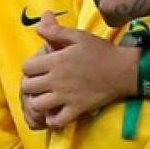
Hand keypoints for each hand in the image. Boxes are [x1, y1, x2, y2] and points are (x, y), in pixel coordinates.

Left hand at [20, 13, 135, 128]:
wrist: (123, 70)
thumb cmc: (100, 50)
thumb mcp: (78, 36)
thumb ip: (56, 32)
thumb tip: (37, 27)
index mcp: (56, 61)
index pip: (26, 67)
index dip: (29, 67)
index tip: (38, 67)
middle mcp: (57, 80)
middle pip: (28, 87)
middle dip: (30, 84)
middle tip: (39, 82)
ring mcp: (66, 97)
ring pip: (37, 105)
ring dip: (38, 101)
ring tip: (45, 97)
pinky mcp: (77, 109)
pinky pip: (56, 121)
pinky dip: (52, 118)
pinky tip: (56, 111)